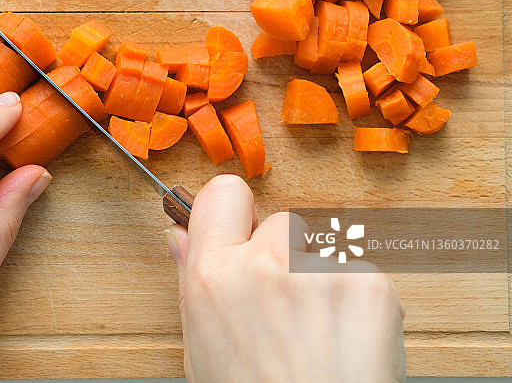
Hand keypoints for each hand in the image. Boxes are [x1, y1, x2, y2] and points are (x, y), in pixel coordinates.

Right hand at [164, 175, 404, 382]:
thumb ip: (191, 282)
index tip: (243, 230)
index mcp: (214, 277)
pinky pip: (361, 271)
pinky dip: (357, 300)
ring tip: (319, 333)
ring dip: (323, 277)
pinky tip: (346, 339)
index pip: (223, 194)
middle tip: (288, 309)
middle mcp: (263, 264)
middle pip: (281, 223)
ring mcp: (319, 270)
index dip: (234, 213)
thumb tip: (177, 238)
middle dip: (285, 256)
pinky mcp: (369, 282)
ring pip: (323, 248)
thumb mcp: (203, 350)